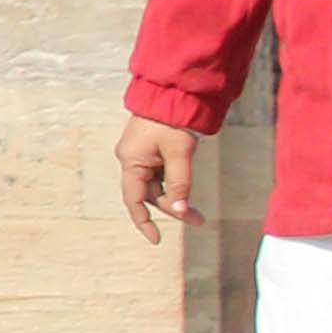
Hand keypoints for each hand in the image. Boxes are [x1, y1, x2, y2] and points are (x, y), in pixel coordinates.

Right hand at [115, 118, 198, 243]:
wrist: (171, 92)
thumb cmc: (172, 122)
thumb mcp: (180, 154)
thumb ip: (180, 184)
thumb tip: (179, 210)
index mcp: (132, 161)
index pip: (133, 200)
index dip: (143, 221)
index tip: (156, 240)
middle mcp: (131, 159)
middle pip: (149, 194)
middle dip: (173, 208)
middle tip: (199, 219)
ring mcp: (140, 153)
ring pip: (156, 184)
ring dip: (175, 197)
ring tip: (198, 210)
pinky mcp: (149, 148)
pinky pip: (159, 173)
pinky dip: (173, 183)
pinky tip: (186, 187)